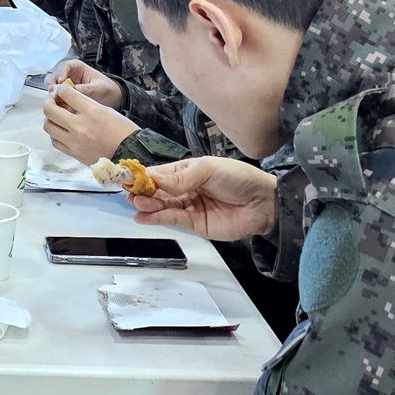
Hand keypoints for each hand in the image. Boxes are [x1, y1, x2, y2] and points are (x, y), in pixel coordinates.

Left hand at [42, 79, 139, 163]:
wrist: (131, 153)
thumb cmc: (123, 132)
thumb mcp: (107, 110)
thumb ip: (86, 105)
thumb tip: (70, 102)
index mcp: (91, 111)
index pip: (65, 93)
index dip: (61, 89)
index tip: (62, 90)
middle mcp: (80, 126)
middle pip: (50, 110)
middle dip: (48, 102)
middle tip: (51, 100)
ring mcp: (75, 142)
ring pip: (48, 126)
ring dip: (50, 119)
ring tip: (56, 117)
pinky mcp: (74, 154)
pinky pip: (55, 141)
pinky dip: (55, 134)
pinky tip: (61, 131)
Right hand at [50, 59, 121, 108]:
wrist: (110, 98)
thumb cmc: (106, 88)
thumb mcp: (98, 87)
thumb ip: (87, 88)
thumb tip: (75, 90)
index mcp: (76, 67)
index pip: (64, 66)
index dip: (61, 73)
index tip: (61, 81)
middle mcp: (68, 75)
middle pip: (53, 76)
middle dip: (51, 84)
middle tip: (53, 92)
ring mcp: (64, 87)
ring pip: (52, 87)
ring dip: (51, 94)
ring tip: (55, 100)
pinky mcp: (64, 97)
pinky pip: (56, 98)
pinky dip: (56, 102)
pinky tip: (59, 107)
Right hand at [131, 155, 279, 241]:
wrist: (264, 203)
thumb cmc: (240, 178)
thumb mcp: (209, 169)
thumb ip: (181, 177)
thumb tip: (155, 178)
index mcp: (188, 170)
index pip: (160, 173)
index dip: (144, 176)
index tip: (129, 177)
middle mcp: (186, 188)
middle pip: (158, 191)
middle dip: (144, 191)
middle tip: (131, 193)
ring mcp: (190, 206)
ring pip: (163, 206)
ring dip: (148, 205)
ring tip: (136, 203)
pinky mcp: (195, 224)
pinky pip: (173, 220)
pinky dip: (157, 218)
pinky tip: (144, 216)